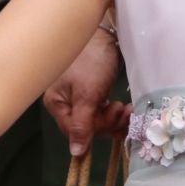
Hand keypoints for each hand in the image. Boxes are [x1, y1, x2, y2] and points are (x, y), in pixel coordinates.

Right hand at [42, 26, 128, 155]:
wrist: (104, 31)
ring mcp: (77, 97)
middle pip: (88, 127)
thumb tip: (76, 154)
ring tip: (127, 108)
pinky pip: (101, 111)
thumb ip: (83, 124)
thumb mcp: (88, 94)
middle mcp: (65, 102)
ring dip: (115, 118)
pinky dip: (114, 112)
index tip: (115, 116)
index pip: (76, 131)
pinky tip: (125, 107)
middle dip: (109, 122)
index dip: (97, 129)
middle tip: (124, 110)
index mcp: (57, 103)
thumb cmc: (92, 59)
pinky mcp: (91, 92)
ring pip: (97, 120)